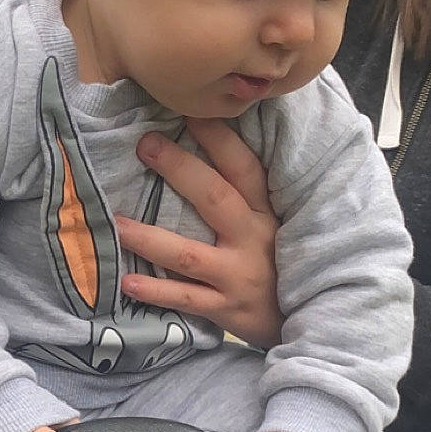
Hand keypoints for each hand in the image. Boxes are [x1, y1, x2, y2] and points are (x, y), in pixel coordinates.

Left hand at [115, 121, 281, 349]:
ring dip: (149, 239)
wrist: (313, 318)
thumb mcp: (277, 224)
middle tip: (146, 145)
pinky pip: (186, 298)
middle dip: (180, 169)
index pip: (244, 168)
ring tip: (116, 224)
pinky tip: (127, 283)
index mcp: (266, 212)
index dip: (219, 139)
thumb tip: (207, 149)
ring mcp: (238, 275)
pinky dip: (155, 292)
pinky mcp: (227, 308)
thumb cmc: (282, 264)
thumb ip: (247, 196)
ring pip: (188, 254)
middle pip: (215, 198)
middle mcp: (254, 239)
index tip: (191, 112)